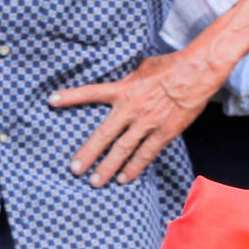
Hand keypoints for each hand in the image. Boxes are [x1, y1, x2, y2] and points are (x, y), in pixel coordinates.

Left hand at [51, 49, 223, 187]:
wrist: (197, 72)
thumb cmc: (170, 66)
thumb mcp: (142, 68)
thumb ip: (127, 80)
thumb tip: (120, 83)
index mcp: (124, 89)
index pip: (92, 92)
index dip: (71, 96)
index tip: (52, 100)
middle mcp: (131, 109)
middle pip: (104, 134)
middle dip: (88, 153)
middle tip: (75, 168)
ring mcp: (147, 123)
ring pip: (123, 150)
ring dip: (107, 167)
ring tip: (94, 182)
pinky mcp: (163, 133)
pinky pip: (145, 155)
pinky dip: (133, 168)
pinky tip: (122, 179)